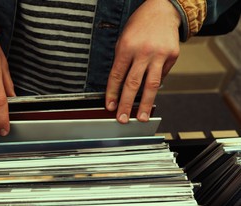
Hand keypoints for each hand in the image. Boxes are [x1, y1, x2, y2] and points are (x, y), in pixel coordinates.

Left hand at [105, 0, 180, 122]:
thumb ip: (122, 61)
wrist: (163, 10)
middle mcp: (143, 51)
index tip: (110, 106)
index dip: (112, 93)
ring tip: (141, 117)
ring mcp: (159, 54)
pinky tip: (150, 94)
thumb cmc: (140, 25)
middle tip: (122, 118)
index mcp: (126, 47)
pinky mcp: (172, 56)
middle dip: (126, 104)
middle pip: (132, 83)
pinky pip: (161, 76)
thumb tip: (119, 85)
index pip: (117, 75)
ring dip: (145, 104)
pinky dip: (154, 86)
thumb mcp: (123, 39)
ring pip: (151, 85)